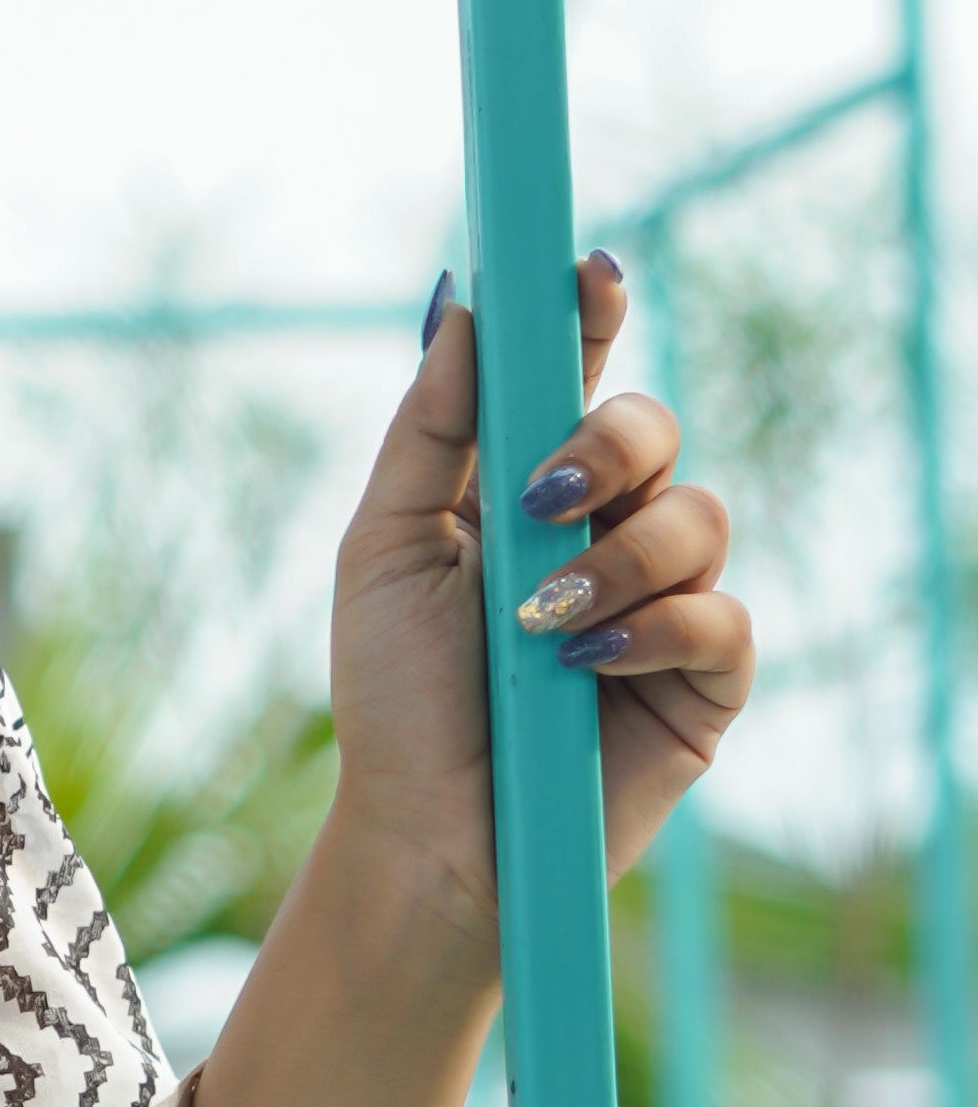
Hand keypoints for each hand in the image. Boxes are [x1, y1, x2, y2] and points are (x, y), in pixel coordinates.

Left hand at [325, 255, 756, 957]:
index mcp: (523, 490)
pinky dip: (658, 627)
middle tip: (539, 497)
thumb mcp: (384, 550)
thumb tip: (465, 305)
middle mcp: (603, 532)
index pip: (574, 381)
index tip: (588, 272)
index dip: (590, 318)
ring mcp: (661, 602)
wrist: (429, 834)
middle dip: (606, 446)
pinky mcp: (704, 680)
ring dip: (618, 558)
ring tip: (540, 622)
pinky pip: (724, 615)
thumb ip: (429, 431)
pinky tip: (588, 663)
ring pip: (699, 514)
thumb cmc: (398, 699)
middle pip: (653, 428)